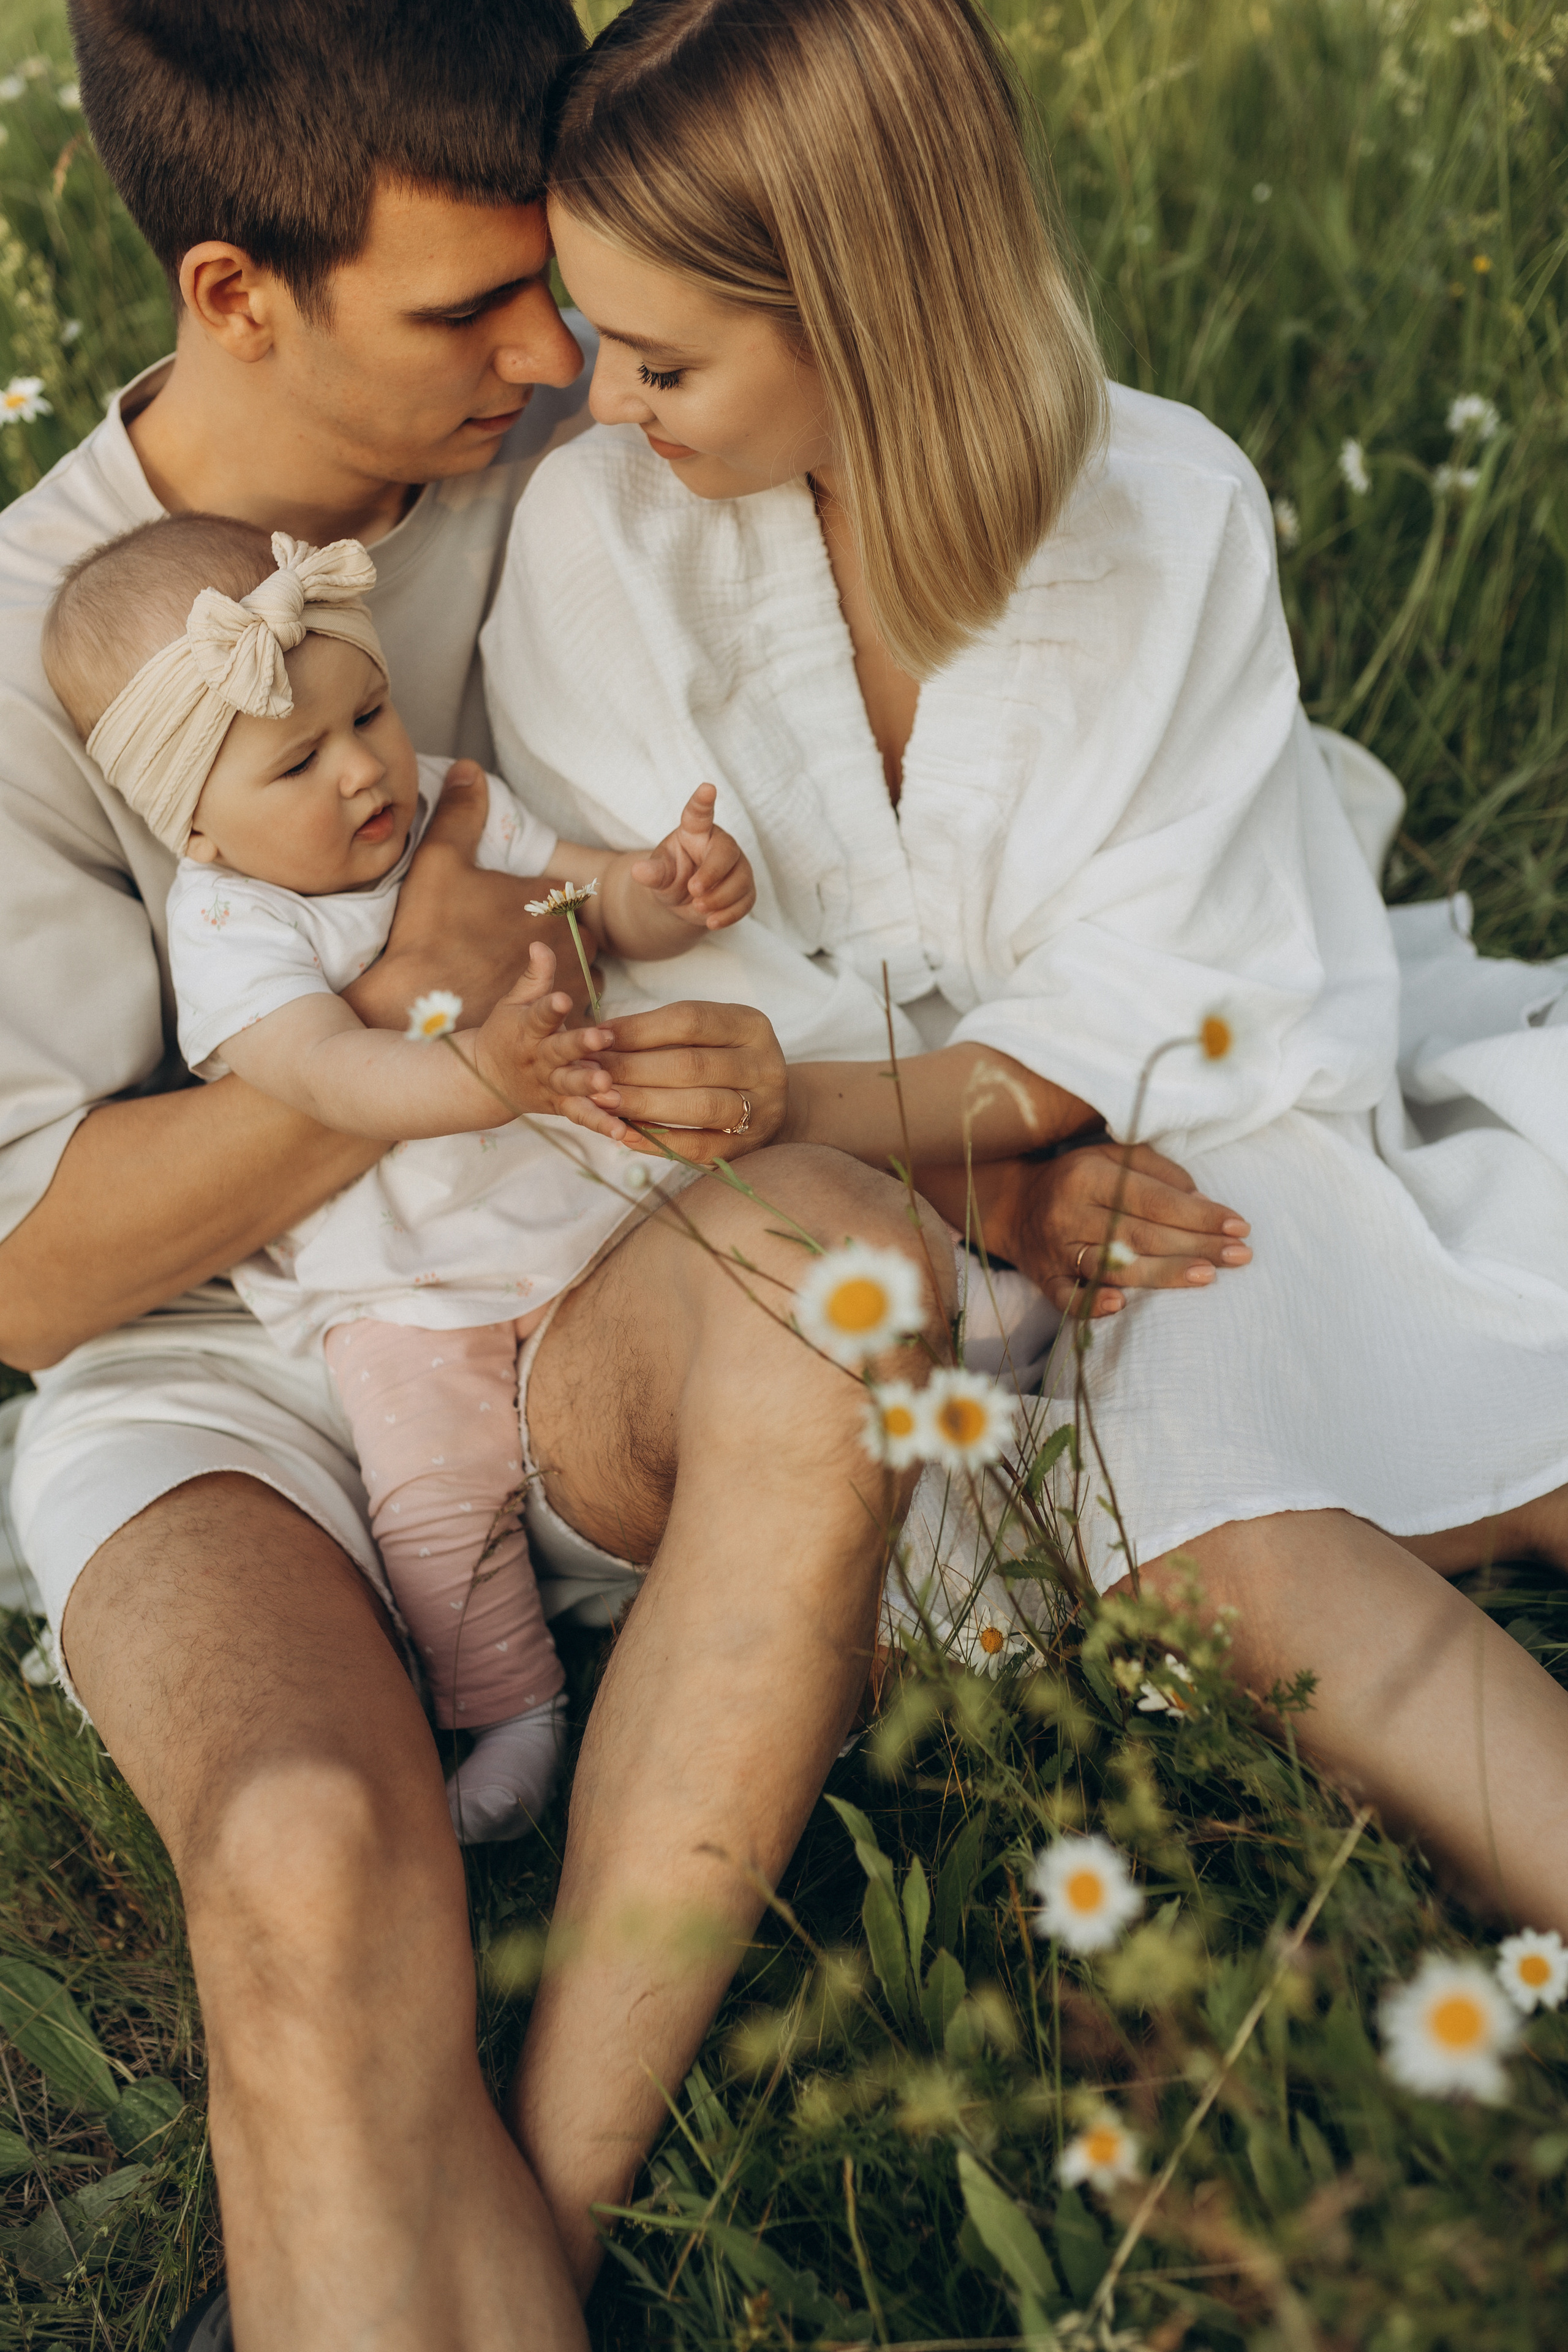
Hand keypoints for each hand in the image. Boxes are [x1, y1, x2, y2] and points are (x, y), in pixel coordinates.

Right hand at [345, 761, 603, 1030]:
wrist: (415, 999)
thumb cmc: (428, 930)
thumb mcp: (439, 860)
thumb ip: (460, 812)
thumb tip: (468, 766)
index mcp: (549, 898)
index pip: (564, 896)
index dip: (539, 906)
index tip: (510, 917)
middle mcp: (571, 938)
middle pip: (578, 932)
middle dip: (556, 938)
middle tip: (514, 947)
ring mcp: (569, 980)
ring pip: (583, 970)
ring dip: (563, 972)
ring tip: (524, 978)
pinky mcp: (560, 1018)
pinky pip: (577, 1007)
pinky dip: (562, 1007)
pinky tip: (533, 1006)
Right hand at [468, 945, 628, 1143]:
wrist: (488, 1079)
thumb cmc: (508, 1032)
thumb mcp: (515, 1003)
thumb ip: (535, 977)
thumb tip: (540, 943)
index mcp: (527, 1029)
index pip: (538, 1015)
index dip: (550, 1006)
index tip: (564, 998)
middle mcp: (539, 1059)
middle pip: (558, 1052)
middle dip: (578, 1046)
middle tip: (598, 1039)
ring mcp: (550, 1085)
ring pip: (569, 1087)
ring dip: (588, 1088)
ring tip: (608, 1087)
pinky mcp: (561, 1106)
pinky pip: (581, 1116)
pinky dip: (600, 1124)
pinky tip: (622, 1131)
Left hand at [547, 999, 786, 1161]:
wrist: (769, 1106)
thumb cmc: (721, 1061)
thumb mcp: (706, 1035)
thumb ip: (661, 1034)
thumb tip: (599, 1037)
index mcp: (751, 1026)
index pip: (689, 1020)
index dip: (639, 1028)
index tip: (597, 1036)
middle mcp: (764, 1065)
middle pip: (691, 1065)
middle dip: (633, 1069)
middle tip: (590, 1073)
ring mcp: (762, 1110)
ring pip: (698, 1106)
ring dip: (643, 1104)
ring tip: (602, 1102)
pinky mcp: (748, 1148)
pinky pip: (699, 1147)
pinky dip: (658, 1141)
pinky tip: (624, 1134)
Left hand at [629, 783, 755, 932]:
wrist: (684, 901)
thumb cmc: (670, 876)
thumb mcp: (658, 874)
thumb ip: (653, 873)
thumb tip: (638, 871)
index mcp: (695, 832)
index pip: (698, 814)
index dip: (703, 802)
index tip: (707, 788)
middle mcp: (719, 844)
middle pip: (726, 852)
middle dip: (712, 873)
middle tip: (693, 890)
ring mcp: (737, 866)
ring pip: (740, 880)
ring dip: (719, 898)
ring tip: (697, 907)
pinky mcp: (745, 889)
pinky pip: (746, 901)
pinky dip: (729, 914)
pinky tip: (711, 921)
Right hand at [968, 1141, 1252, 1317]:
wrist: (1013, 1206)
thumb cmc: (1078, 1179)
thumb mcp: (1112, 1156)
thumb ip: (1157, 1170)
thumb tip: (1200, 1198)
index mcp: (1088, 1176)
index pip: (1155, 1199)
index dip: (1199, 1214)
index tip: (1239, 1225)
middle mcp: (1069, 1212)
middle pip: (1141, 1234)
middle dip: (1195, 1245)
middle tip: (1240, 1256)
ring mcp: (1054, 1249)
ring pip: (1114, 1267)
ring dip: (1163, 1274)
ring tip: (1208, 1277)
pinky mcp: (1043, 1279)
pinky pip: (1065, 1298)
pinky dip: (1090, 1305)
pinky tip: (1121, 1308)